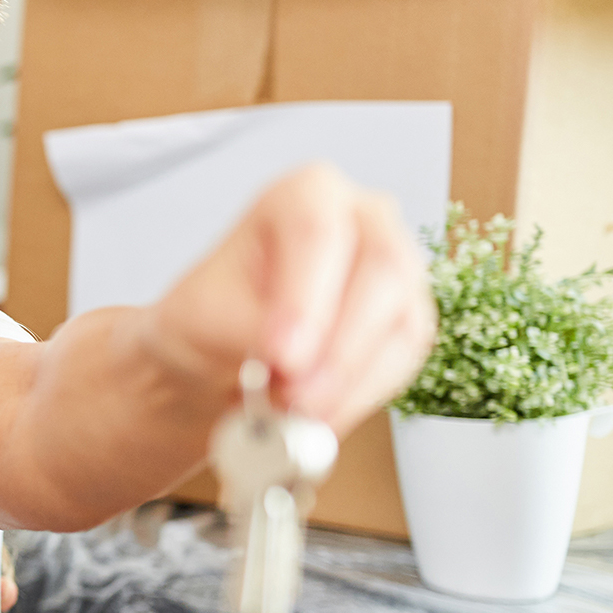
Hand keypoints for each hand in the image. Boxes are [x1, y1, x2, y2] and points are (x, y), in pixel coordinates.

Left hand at [151, 163, 435, 428]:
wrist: (221, 354)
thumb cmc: (208, 318)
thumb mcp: (202, 319)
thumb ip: (248, 329)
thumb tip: (294, 359)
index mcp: (304, 194)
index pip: (316, 233)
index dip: (305, 298)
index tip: (281, 355)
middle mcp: (364, 218)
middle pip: (381, 270)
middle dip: (339, 347)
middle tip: (296, 398)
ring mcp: (399, 266)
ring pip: (402, 321)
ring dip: (350, 381)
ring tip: (297, 417)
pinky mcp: (410, 318)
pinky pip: (405, 360)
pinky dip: (362, 396)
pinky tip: (321, 418)